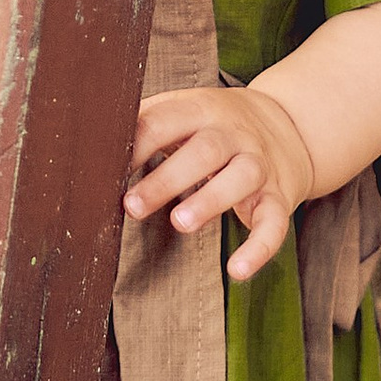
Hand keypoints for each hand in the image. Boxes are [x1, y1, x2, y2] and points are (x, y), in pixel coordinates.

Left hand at [123, 83, 316, 284]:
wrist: (290, 125)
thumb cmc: (215, 124)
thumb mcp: (185, 110)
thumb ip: (146, 122)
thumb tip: (90, 140)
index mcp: (202, 110)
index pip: (166, 121)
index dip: (137, 144)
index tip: (107, 168)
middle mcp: (234, 135)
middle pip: (204, 150)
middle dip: (168, 178)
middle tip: (132, 206)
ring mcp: (259, 165)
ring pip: (240, 179)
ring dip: (211, 200)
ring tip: (180, 223)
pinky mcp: (278, 198)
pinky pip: (274, 223)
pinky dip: (259, 248)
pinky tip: (238, 270)